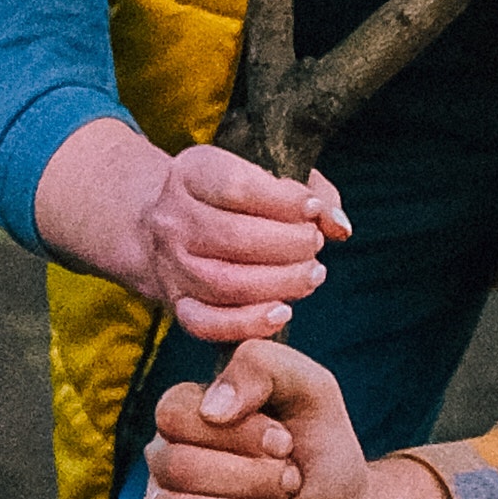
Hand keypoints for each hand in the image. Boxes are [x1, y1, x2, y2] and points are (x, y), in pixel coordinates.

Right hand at [129, 140, 351, 343]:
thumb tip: (339, 226)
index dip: (282, 201)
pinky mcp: (176, 304)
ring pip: (225, 283)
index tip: (313, 210)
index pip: (235, 187)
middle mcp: (173, 219)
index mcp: (192, 173)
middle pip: (233, 237)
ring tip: (312, 275)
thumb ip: (308, 192)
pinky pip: (206, 325)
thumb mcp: (261, 174)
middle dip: (288, 244)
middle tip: (315, 245)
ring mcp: (171, 265)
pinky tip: (282, 313)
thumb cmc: (229, 199)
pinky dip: (247, 324)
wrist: (158, 228)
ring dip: (280, 283)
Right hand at [144, 338, 368, 498]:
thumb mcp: (312, 392)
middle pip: (179, 468)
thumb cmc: (322, 456)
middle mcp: (166, 459)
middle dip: (253, 481)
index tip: (285, 443)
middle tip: (292, 482)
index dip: (236, 433)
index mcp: (189, 413)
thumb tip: (212, 408)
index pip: (175, 415)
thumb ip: (264, 367)